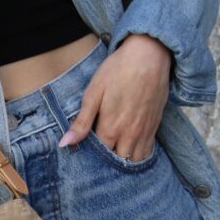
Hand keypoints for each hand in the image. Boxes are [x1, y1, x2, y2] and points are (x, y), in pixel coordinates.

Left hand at [58, 33, 171, 160]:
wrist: (150, 55)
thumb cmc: (117, 71)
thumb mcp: (93, 93)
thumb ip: (81, 122)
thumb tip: (64, 144)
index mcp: (110, 129)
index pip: (98, 157)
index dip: (89, 158)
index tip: (82, 155)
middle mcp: (129, 135)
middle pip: (116, 162)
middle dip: (106, 164)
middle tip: (97, 158)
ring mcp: (144, 132)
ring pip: (133, 161)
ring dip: (123, 162)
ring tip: (112, 157)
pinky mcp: (155, 127)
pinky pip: (147, 152)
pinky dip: (137, 156)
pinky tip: (128, 150)